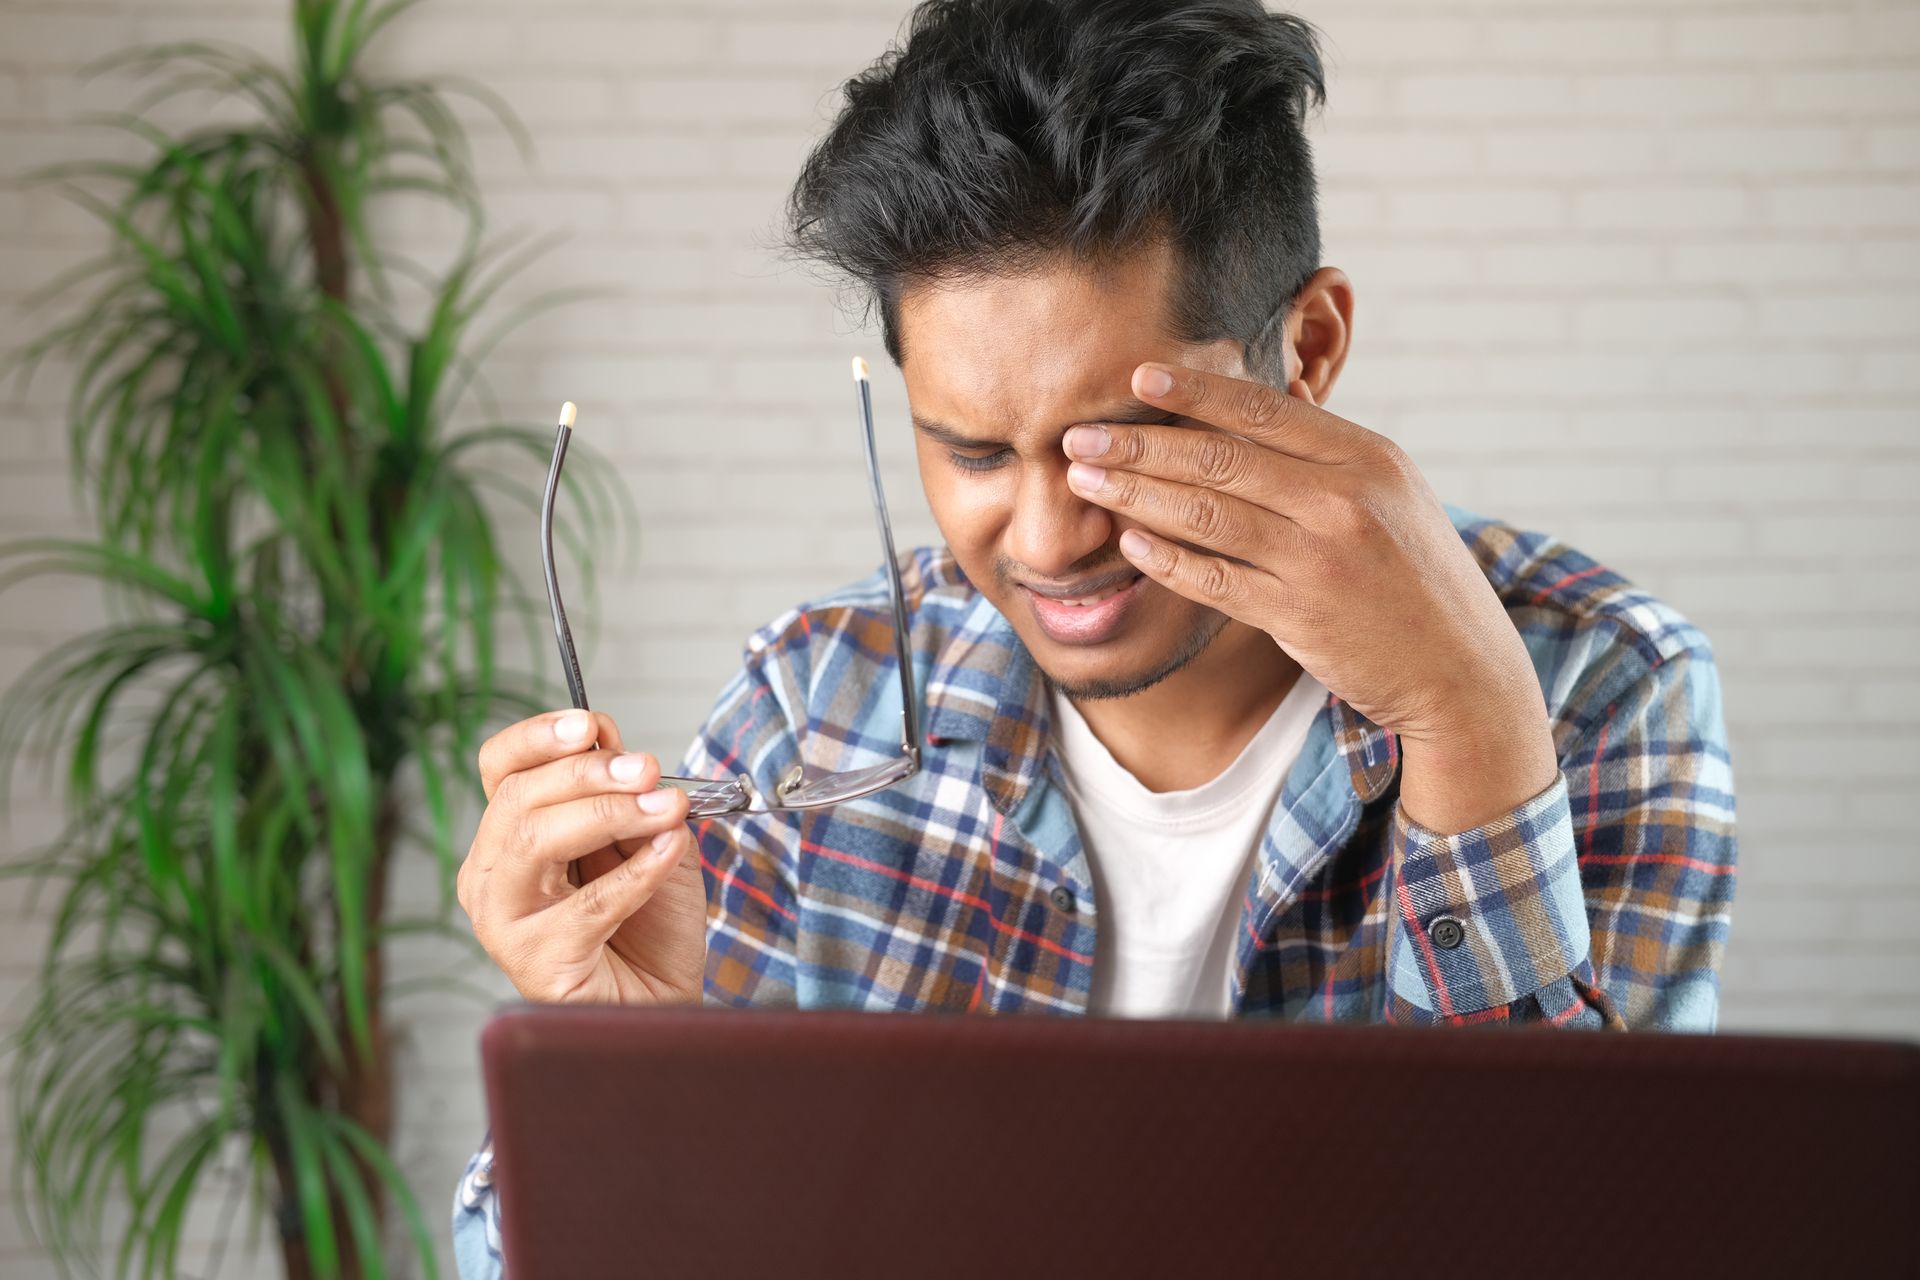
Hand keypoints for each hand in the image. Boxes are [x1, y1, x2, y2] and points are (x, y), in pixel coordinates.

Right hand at [457, 709, 706, 1004]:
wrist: (664, 997)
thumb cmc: (646, 921)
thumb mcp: (640, 835)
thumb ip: (619, 788)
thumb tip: (604, 733)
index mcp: (507, 835)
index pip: (499, 767)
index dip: (538, 737)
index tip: (589, 724)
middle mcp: (491, 875)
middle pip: (518, 799)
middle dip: (589, 774)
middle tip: (647, 769)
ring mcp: (504, 922)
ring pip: (535, 841)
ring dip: (609, 813)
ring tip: (665, 808)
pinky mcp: (535, 963)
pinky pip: (587, 906)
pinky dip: (637, 872)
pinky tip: (670, 850)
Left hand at [1063, 362, 1558, 829]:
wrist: (1462, 668)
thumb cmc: (1413, 576)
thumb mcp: (1388, 496)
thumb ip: (1322, 458)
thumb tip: (1244, 413)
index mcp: (1366, 456)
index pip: (1263, 410)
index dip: (1195, 390)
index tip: (1137, 376)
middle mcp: (1344, 500)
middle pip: (1219, 458)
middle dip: (1139, 444)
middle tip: (1080, 435)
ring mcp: (1321, 560)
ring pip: (1206, 515)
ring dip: (1134, 495)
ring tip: (1084, 481)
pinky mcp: (1301, 617)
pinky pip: (1215, 580)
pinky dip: (1166, 559)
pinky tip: (1129, 543)